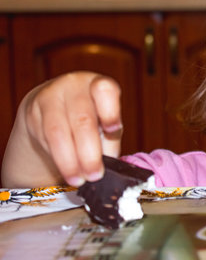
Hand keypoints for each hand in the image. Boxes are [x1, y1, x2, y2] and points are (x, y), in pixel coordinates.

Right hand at [4, 71, 122, 186]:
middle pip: (82, 119)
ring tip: (78, 180)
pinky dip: (58, 158)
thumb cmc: (90, 115)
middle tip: (95, 175)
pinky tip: (66, 169)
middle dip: (89, 153)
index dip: (110, 111)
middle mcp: (74, 85)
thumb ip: (110, 138)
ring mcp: (51, 95)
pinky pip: (45, 138)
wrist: (54, 106)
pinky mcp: (33, 110)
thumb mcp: (105, 122)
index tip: (112, 130)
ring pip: (59, 132)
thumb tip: (111, 164)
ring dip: (70, 162)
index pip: (104, 90)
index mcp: (99, 84)